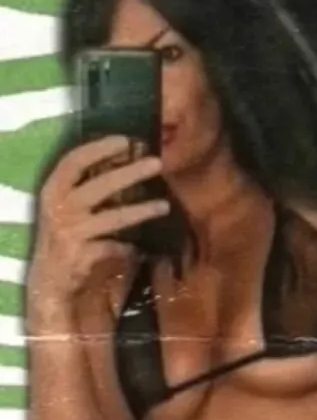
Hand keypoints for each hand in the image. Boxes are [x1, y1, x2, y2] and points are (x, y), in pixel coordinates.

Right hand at [29, 136, 167, 301]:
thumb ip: (89, 189)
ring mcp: (70, 231)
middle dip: (130, 173)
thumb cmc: (64, 236)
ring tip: (164, 206)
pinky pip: (114, 247)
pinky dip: (128, 248)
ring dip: (141, 210)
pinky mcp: (80, 255)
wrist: (49, 279)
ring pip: (113, 217)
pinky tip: (138, 249)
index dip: (99, 148)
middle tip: (157, 163)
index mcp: (53, 189)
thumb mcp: (68, 209)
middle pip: (99, 185)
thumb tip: (127, 165)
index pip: (74, 161)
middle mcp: (59, 207)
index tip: (125, 141)